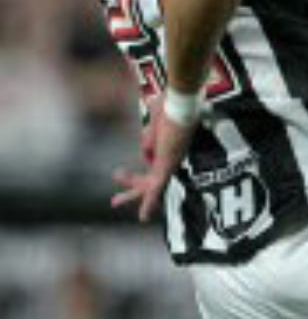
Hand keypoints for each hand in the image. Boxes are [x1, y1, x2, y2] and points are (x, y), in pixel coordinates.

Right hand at [111, 98, 197, 222]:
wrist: (183, 101)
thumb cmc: (172, 102)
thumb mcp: (155, 118)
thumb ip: (150, 134)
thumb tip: (146, 152)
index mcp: (170, 145)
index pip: (153, 158)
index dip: (144, 156)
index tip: (130, 156)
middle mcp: (172, 156)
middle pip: (151, 176)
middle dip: (134, 184)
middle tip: (117, 193)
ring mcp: (170, 162)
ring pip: (151, 186)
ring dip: (132, 192)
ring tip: (114, 201)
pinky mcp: (166, 166)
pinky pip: (156, 188)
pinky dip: (149, 203)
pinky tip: (143, 217)